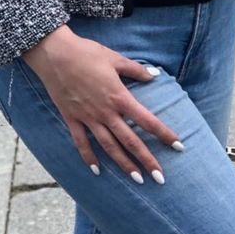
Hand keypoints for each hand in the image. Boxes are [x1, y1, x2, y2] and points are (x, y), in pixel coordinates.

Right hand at [21, 25, 182, 181]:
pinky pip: (81, 143)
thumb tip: (154, 76)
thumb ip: (135, 70)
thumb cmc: (86, 53)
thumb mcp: (115, 58)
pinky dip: (89, 157)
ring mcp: (88, 118)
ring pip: (109, 146)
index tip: (179, 145)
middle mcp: (106, 112)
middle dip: (147, 160)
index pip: (147, 120)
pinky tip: (97, 170)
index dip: (164, 134)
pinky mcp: (72, 119)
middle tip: (160, 179)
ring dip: (124, 164)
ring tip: (137, 180)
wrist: (55, 55)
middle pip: (131, 141)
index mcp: (119, 97)